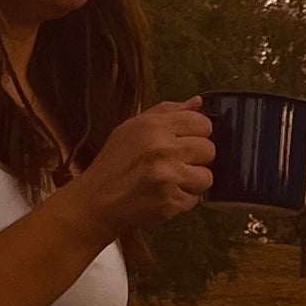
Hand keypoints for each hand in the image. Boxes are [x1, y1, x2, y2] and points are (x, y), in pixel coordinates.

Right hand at [73, 100, 216, 235]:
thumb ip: (167, 112)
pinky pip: (194, 199)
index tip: (184, 142)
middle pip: (209, 150)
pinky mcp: (170, 202)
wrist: (96, 202)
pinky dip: (182, 200)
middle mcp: (163, 149)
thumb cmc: (113, 163)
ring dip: (192, 181)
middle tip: (175, 164)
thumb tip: (198, 102)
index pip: (202, 123)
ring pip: (206, 177)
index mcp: (154, 126)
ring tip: (170, 182)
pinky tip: (163, 196)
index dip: (197, 134)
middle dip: (196, 159)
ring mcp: (168, 177)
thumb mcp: (132, 128)